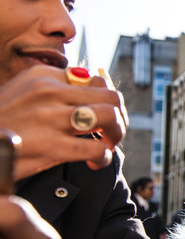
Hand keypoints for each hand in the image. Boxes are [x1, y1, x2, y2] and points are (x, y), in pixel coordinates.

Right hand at [0, 65, 127, 179]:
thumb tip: (87, 90)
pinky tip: (94, 162)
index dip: (106, 101)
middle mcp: (48, 91)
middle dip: (120, 117)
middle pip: (110, 96)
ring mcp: (49, 117)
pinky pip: (97, 148)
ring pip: (110, 116)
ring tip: (107, 146)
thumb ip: (51, 91)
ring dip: (117, 134)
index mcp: (41, 76)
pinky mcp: (51, 144)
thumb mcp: (20, 95)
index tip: (102, 118)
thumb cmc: (1, 124)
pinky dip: (103, 157)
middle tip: (112, 134)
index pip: (95, 80)